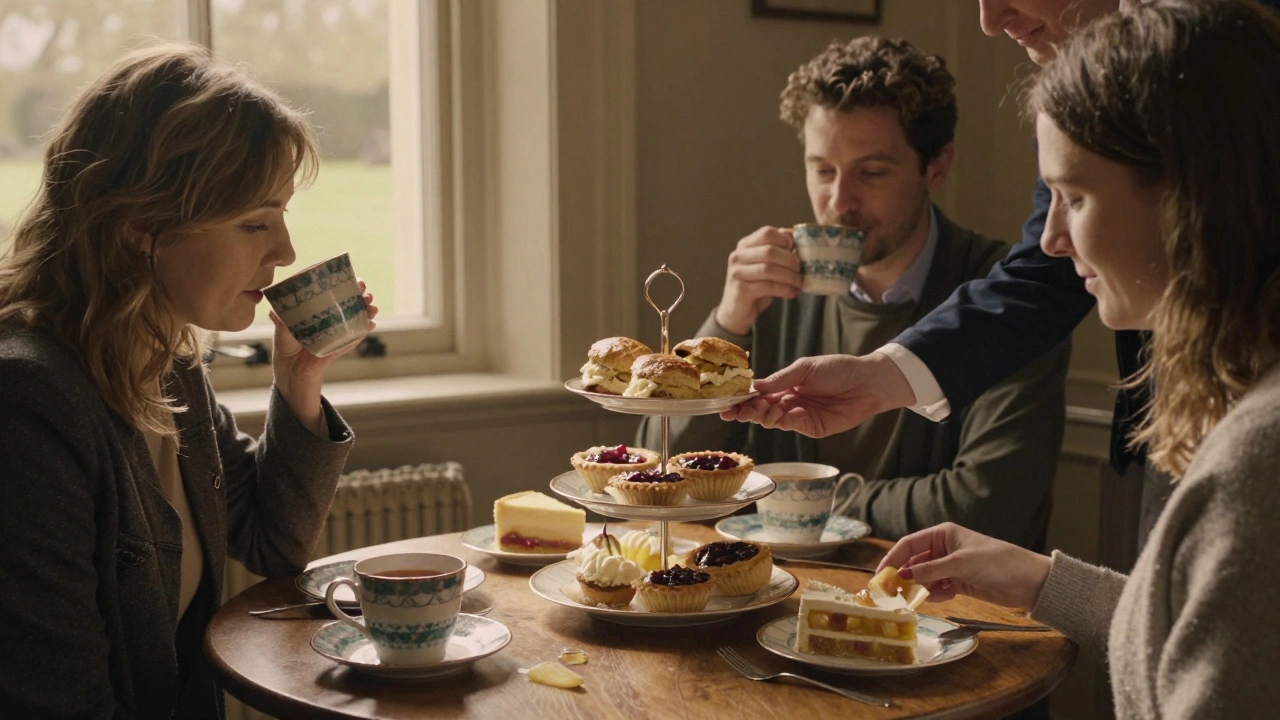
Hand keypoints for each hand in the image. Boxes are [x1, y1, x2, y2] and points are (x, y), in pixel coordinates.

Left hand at [271, 280, 378, 433]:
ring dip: (368, 310)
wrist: (291, 371)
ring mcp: (339, 331)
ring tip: (371, 307)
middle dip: (362, 295)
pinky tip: (371, 324)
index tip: (354, 279)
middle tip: (365, 293)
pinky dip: (364, 330)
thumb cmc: (286, 345)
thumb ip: (280, 321)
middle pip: (351, 302)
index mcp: (319, 309)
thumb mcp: (282, 330)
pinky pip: (355, 337)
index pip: (335, 292)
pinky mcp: (341, 346)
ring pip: (358, 317)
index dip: (347, 284)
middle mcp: (332, 317)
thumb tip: (274, 312)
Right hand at [714, 226, 802, 335]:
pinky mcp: (741, 290)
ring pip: (769, 269)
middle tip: (801, 269)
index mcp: (745, 245)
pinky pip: (768, 286)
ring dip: (789, 276)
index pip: (767, 233)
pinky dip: (784, 289)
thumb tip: (795, 235)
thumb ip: (778, 250)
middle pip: (769, 251)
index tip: (797, 251)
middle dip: (790, 260)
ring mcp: (737, 273)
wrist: (736, 312)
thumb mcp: (766, 265)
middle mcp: (738, 256)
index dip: (785, 240)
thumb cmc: (755, 286)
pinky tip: (792, 293)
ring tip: (799, 282)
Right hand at [719, 352, 914, 436]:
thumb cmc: (838, 369)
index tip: (726, 402)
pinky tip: (777, 412)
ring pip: (771, 420)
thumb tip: (754, 386)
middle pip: (760, 410)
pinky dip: (780, 420)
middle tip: (735, 411)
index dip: (742, 399)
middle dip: (746, 411)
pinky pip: (789, 426)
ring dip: (762, 415)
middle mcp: (789, 402)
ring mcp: (799, 416)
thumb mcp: (805, 368)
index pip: (758, 394)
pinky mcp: (811, 428)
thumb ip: (780, 379)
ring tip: (760, 408)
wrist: (867, 382)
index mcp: (786, 386)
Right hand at [877, 522, 1052, 609]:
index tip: (879, 575)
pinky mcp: (958, 583)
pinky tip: (942, 597)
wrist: (1029, 582)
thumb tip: (902, 575)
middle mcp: (944, 549)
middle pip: (914, 562)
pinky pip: (937, 588)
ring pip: (924, 577)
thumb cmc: (997, 562)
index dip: (892, 558)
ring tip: (918, 597)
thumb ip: (930, 570)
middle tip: (891, 592)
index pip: (909, 544)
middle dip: (903, 576)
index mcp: (943, 534)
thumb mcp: (961, 564)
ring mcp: (950, 567)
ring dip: (920, 587)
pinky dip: (934, 594)